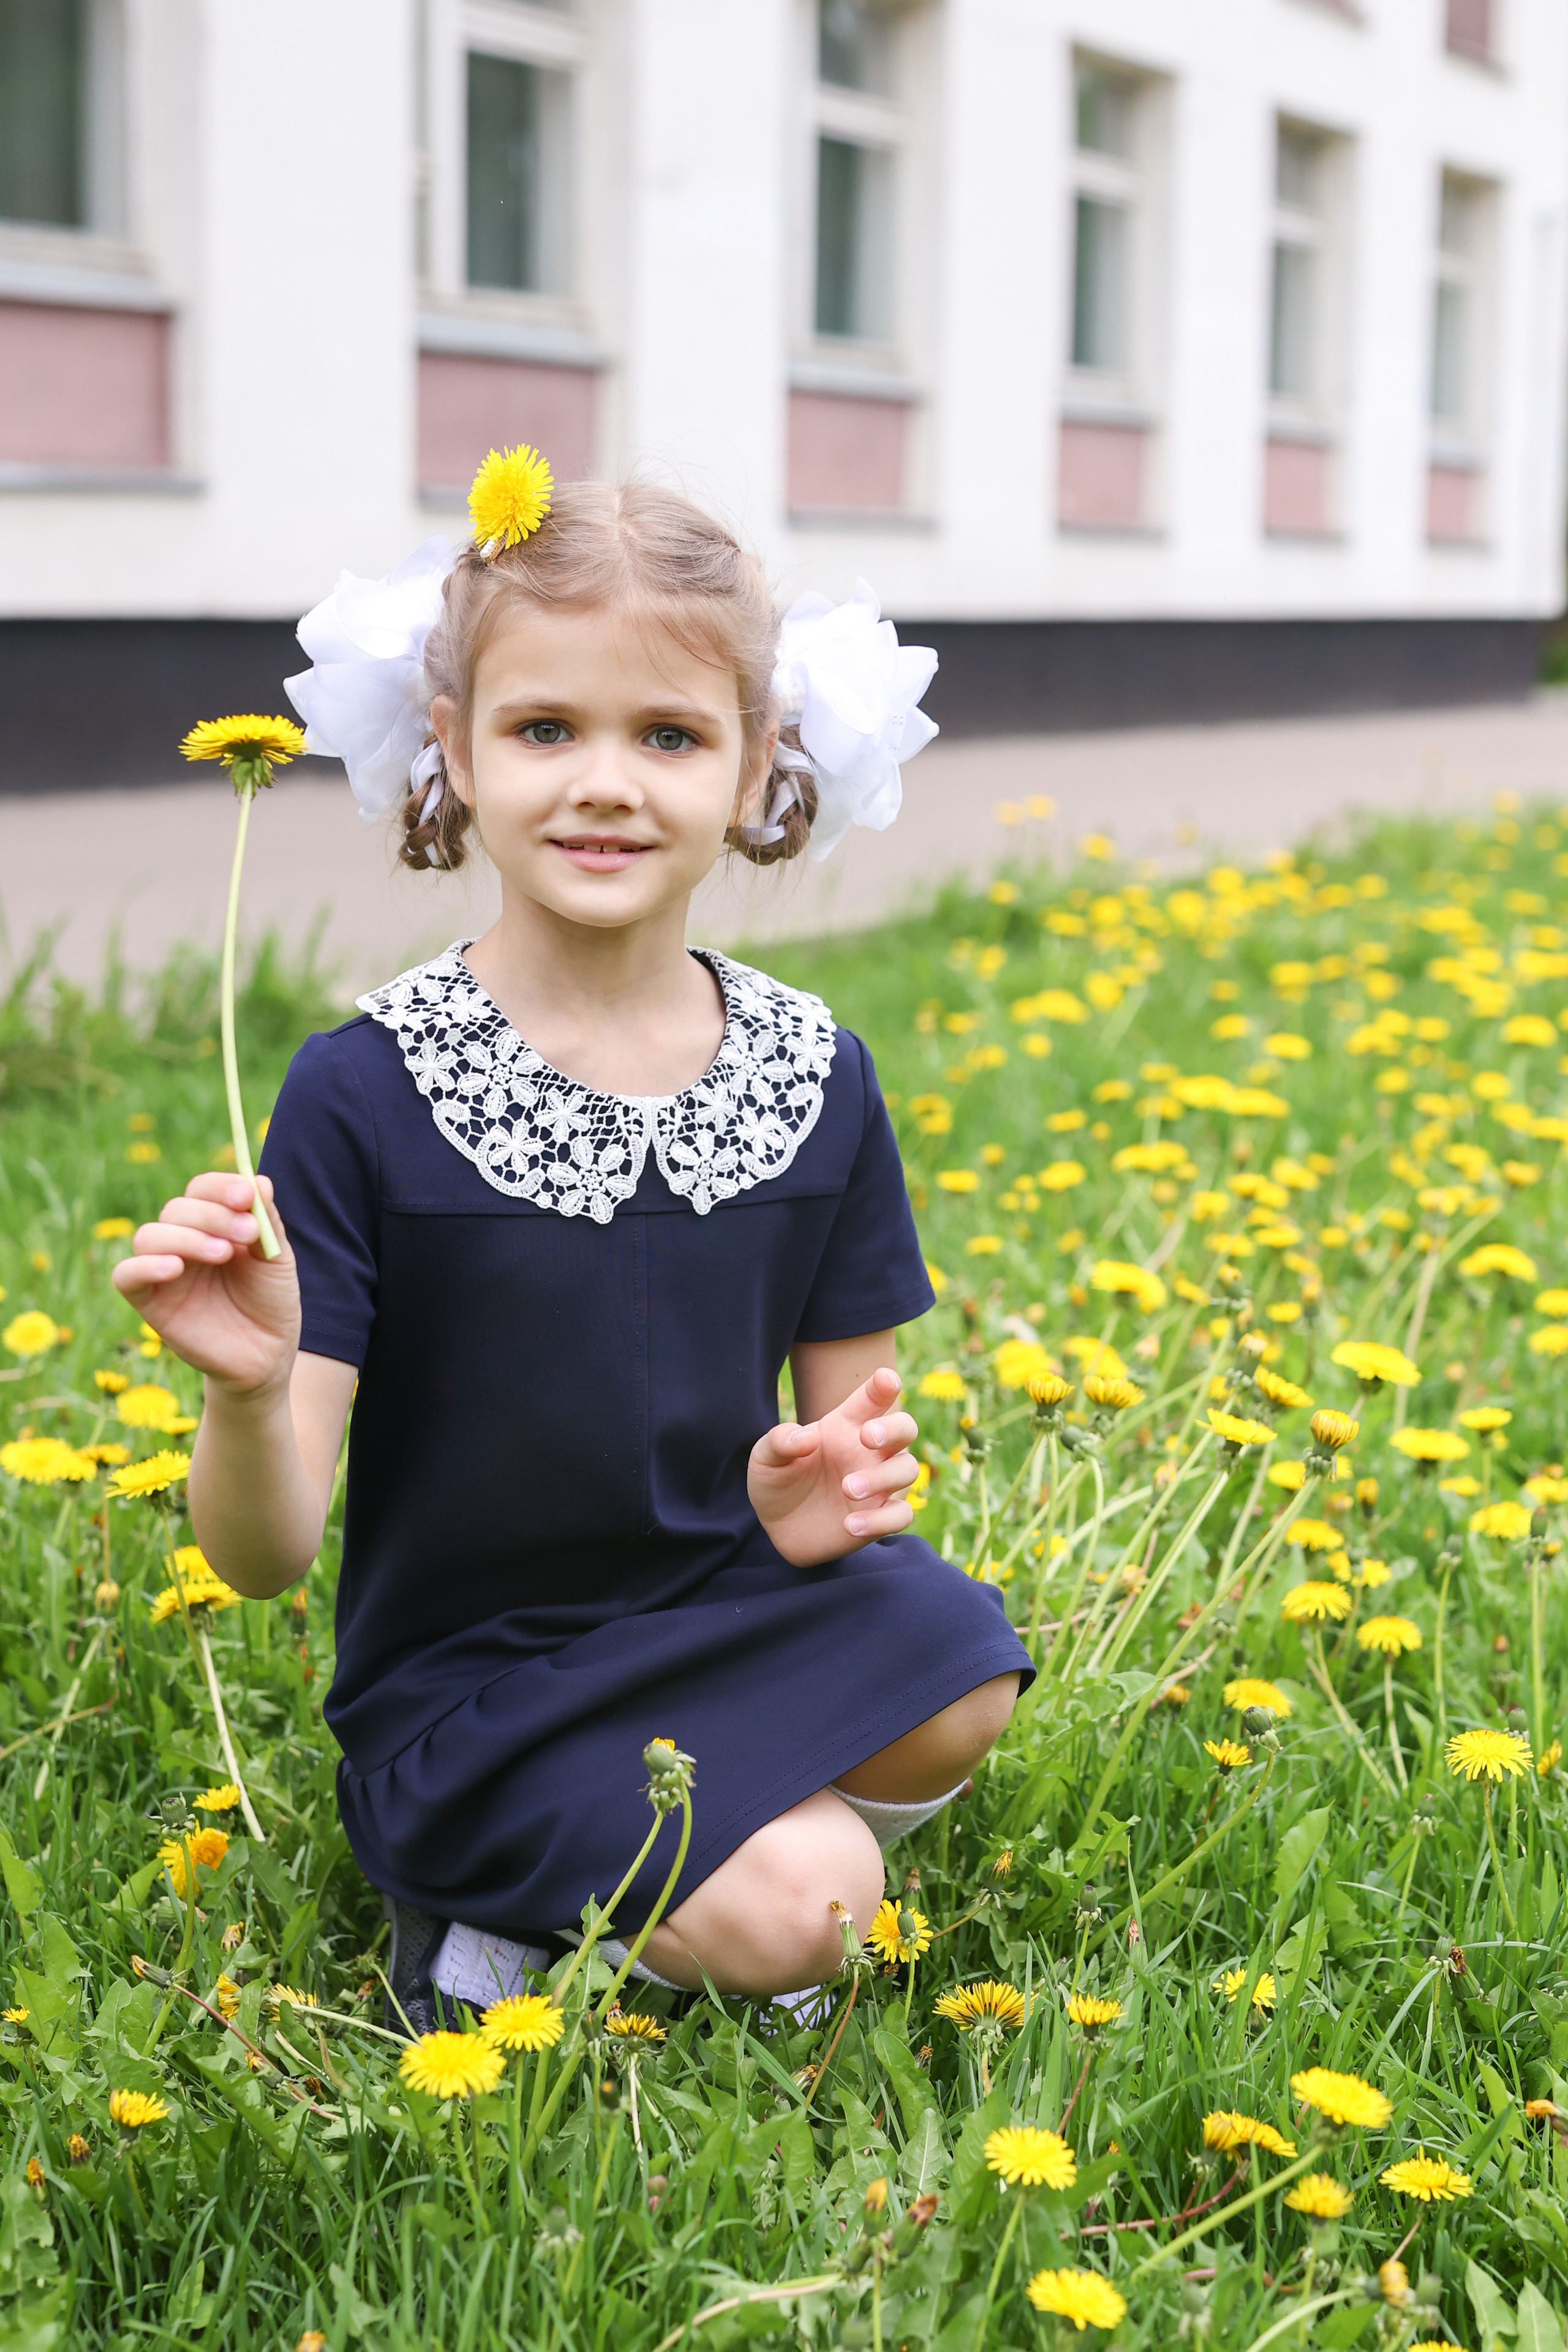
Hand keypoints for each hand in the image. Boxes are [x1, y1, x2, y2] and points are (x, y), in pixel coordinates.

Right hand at [110, 1174, 300, 1400]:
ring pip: (149, 1235)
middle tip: (247, 1233)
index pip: (202, 1189)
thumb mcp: (277, 1258)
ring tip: (223, 1254)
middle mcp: (183, 1241)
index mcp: (213, 1224)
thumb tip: (257, 1179)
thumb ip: (266, 1220)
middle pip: (176, 1208)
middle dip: (213, 1215)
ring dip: (186, 1237)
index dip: (220, 1187)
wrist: (267, 1355)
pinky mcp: (149, 1301)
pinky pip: (126, 1275)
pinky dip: (144, 1265)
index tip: (246, 1197)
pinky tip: (175, 1269)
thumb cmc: (271, 1302)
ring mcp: (164, 1271)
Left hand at [748, 1366, 918, 1567]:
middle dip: (894, 1428)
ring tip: (847, 1489)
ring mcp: (879, 1484)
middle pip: (905, 1427)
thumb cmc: (777, 1481)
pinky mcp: (879, 1516)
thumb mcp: (765, 1458)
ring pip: (908, 1469)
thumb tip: (806, 1437)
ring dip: (883, 1477)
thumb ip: (779, 1441)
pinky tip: (850, 1524)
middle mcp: (869, 1451)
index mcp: (845, 1425)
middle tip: (865, 1437)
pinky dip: (881, 1520)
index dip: (883, 1385)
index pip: (872, 1399)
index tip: (886, 1379)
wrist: (777, 1527)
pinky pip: (901, 1515)